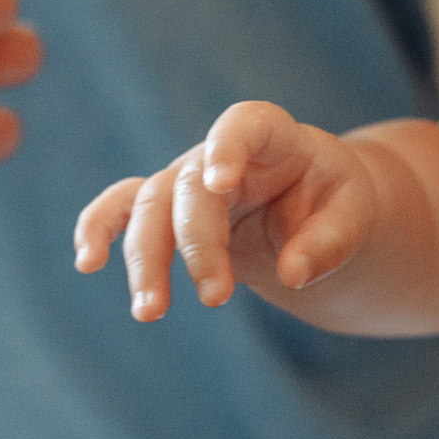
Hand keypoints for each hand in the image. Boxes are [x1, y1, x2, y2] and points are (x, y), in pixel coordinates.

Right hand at [73, 100, 377, 319]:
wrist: (311, 210)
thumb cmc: (333, 203)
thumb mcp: (352, 216)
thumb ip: (330, 243)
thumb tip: (294, 274)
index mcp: (271, 136)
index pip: (243, 126)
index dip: (227, 147)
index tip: (219, 181)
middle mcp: (218, 154)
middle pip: (190, 188)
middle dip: (198, 244)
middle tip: (216, 297)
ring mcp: (185, 180)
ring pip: (149, 208)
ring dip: (145, 259)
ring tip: (151, 312)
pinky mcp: (165, 210)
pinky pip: (121, 209)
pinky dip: (98, 229)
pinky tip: (86, 262)